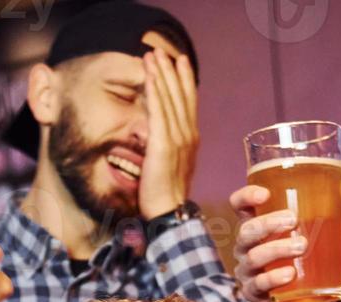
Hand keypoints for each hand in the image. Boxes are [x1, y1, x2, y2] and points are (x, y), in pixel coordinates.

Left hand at [138, 48, 197, 218]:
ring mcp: (177, 138)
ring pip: (169, 97)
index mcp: (192, 140)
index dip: (185, 81)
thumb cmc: (167, 195)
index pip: (189, 103)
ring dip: (161, 73)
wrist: (169, 212)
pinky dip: (154, 88)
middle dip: (172, 71)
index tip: (180, 62)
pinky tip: (149, 73)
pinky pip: (158, 109)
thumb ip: (172, 149)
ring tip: (153, 55)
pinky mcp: (163, 143)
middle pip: (181, 95)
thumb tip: (166, 141)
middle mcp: (188, 135)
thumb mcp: (174, 166)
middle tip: (165, 51)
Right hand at [230, 180, 340, 301]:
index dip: (246, 196)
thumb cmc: (315, 255)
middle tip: (293, 220)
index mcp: (259, 225)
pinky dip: (273, 278)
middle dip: (267, 223)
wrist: (313, 300)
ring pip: (253, 257)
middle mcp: (248, 247)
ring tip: (302, 246)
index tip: (265, 193)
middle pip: (246, 231)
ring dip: (275, 249)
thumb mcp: (331, 230)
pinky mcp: (255, 294)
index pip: (240, 206)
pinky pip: (258, 285)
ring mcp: (249, 271)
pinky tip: (289, 274)